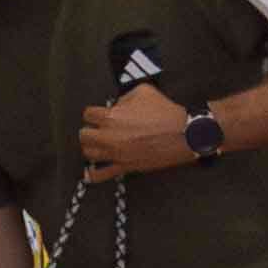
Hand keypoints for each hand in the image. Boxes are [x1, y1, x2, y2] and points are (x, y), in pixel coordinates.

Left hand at [77, 82, 194, 176]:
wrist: (184, 134)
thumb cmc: (166, 113)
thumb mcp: (144, 92)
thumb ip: (124, 97)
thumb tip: (118, 105)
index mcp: (111, 117)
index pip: (88, 115)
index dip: (93, 113)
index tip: (97, 115)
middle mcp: (109, 136)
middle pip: (83, 135)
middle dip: (89, 130)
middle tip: (96, 130)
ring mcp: (116, 153)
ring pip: (88, 153)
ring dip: (91, 148)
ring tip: (96, 145)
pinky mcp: (125, 166)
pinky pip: (102, 174)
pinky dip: (93, 175)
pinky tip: (90, 172)